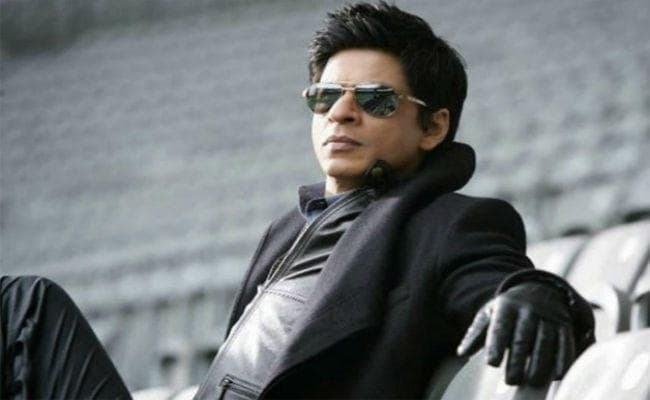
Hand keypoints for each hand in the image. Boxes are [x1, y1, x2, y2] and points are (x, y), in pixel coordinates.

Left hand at [456, 282, 575, 385]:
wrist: (538, 289)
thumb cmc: (507, 310)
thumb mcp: (489, 314)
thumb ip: (476, 334)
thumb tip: (461, 352)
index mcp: (506, 307)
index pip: (500, 327)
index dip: (496, 345)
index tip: (492, 363)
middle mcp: (528, 310)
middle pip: (523, 337)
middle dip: (517, 361)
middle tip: (511, 381)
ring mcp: (548, 316)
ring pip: (545, 342)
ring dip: (540, 364)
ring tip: (532, 383)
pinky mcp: (564, 324)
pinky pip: (565, 342)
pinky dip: (562, 360)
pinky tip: (556, 375)